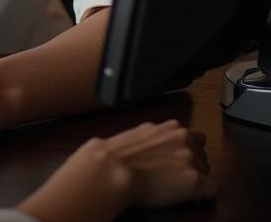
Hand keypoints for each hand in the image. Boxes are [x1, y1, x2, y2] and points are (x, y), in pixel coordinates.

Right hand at [18, 120, 215, 221]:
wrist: (111, 169)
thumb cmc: (116, 154)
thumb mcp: (137, 134)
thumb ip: (156, 134)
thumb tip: (158, 138)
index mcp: (170, 127)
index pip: (193, 138)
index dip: (185, 152)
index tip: (175, 160)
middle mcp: (184, 138)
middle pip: (203, 155)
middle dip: (193, 165)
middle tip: (172, 175)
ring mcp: (191, 159)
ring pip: (207, 172)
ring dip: (196, 179)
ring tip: (173, 185)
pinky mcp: (195, 181)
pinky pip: (212, 190)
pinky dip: (201, 195)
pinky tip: (184, 196)